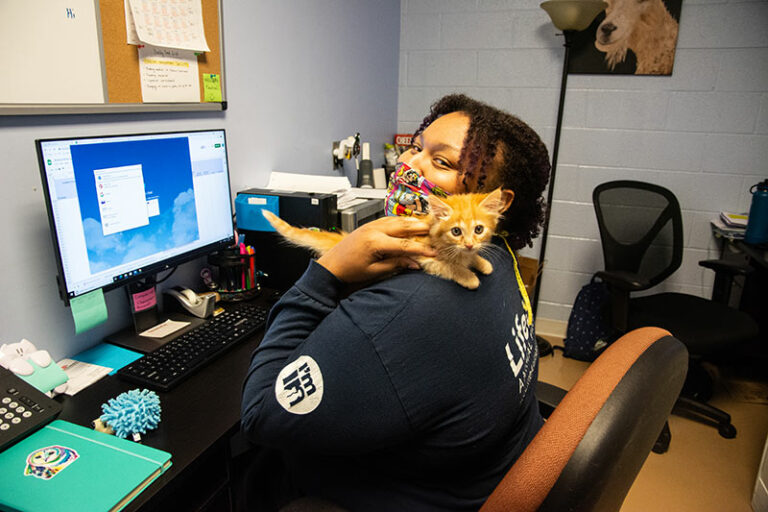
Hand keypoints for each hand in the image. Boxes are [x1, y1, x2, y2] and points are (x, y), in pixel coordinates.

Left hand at [317, 216, 435, 283]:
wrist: (332, 265)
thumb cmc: (350, 270)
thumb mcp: (374, 271)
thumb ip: (396, 264)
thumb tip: (414, 262)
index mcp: (375, 243)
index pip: (405, 245)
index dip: (421, 249)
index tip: (432, 253)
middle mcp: (374, 230)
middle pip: (403, 226)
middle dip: (421, 229)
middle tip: (435, 232)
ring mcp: (371, 226)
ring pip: (397, 220)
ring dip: (412, 222)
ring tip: (425, 225)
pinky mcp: (369, 225)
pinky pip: (388, 219)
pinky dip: (400, 221)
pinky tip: (407, 223)